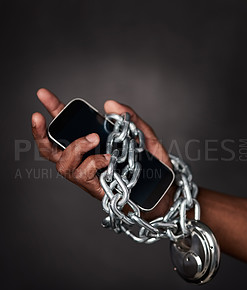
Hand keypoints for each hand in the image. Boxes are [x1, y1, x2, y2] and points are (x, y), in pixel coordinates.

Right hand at [32, 88, 174, 218]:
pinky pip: (82, 175)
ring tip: (93, 139)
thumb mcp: (145, 138)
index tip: (43, 94)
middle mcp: (84, 162)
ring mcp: (88, 177)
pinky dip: (93, 163)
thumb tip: (110, 104)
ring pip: (63, 164)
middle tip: (39, 117)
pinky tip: (107, 159)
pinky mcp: (95, 189)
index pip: (66, 128)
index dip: (53, 110)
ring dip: (75, 147)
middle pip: (50, 150)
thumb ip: (132, 119)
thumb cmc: (153, 168)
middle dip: (41, 133)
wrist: (164, 194)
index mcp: (92, 146)